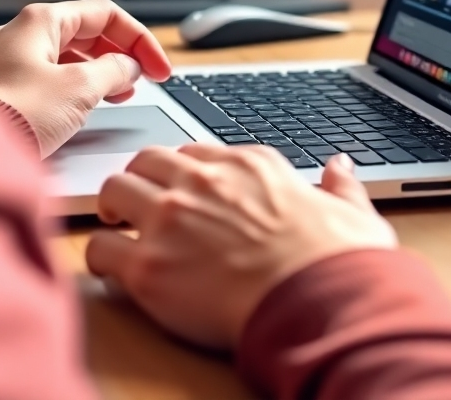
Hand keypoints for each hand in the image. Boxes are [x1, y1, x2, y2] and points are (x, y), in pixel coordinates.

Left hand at [0, 0, 171, 156]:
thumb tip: (128, 67)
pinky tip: (83, 108)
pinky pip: (46, 79)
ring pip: (66, 57)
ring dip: (99, 73)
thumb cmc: (14, 116)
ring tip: (119, 96)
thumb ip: (113, 72)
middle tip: (143, 81)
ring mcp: (4, 62)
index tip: (159, 68)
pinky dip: (74, 88)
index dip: (140, 40)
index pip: (106, 14)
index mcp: (40, 20)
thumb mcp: (79, 89)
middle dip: (120, 55)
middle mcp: (19, 34)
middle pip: (85, 33)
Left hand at [85, 144, 396, 349]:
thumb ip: (341, 186)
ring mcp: (171, 219)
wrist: (314, 298)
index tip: (185, 188)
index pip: (196, 151)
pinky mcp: (148, 266)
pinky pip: (99, 248)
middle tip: (140, 200)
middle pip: (148, 158)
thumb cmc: (335, 260)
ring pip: (115, 188)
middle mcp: (202, 182)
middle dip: (140, 176)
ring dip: (113, 206)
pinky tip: (111, 268)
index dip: (185, 170)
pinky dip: (100, 256)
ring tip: (118, 225)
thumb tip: (341, 168)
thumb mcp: (351, 211)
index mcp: (247, 164)